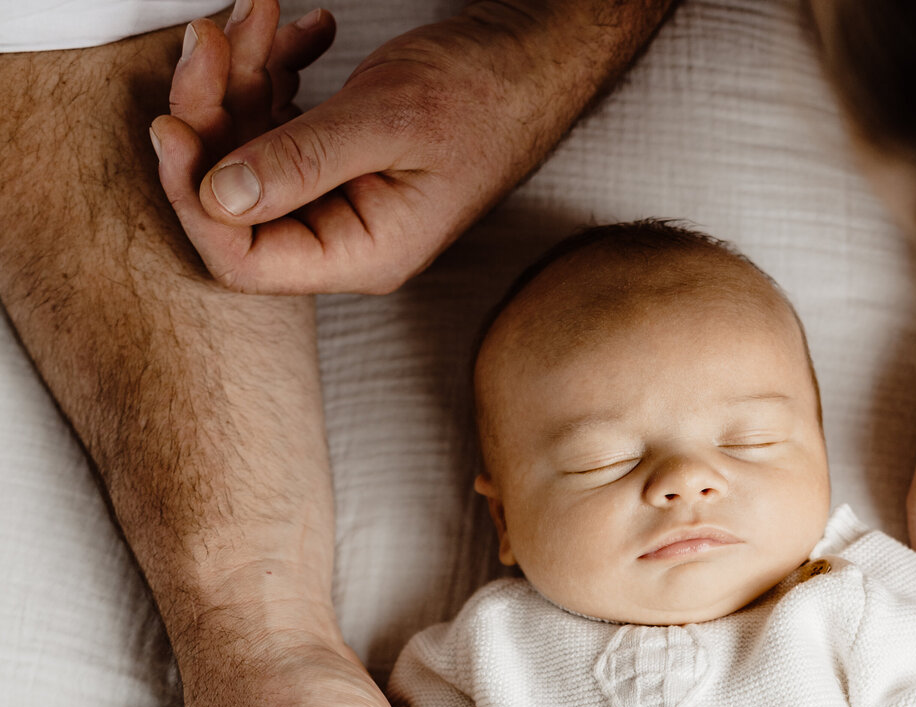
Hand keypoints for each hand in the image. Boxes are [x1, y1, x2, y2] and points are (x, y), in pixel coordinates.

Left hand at [151, 0, 660, 293]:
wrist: (531, 57)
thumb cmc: (484, 92)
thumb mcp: (389, 120)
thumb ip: (301, 161)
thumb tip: (218, 198)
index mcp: (360, 253)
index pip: (245, 260)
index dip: (194, 198)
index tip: (170, 122)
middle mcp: (342, 237)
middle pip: (234, 200)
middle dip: (210, 115)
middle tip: (210, 38)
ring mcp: (337, 198)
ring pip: (248, 149)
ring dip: (238, 76)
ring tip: (257, 12)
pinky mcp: (336, 158)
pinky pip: (276, 121)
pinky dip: (273, 70)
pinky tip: (298, 30)